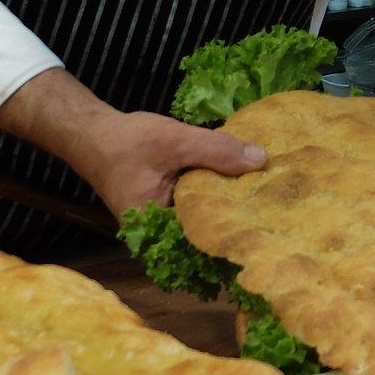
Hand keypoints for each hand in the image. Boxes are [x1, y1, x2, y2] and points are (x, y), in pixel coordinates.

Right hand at [72, 109, 267, 218]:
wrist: (93, 135)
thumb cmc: (128, 142)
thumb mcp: (176, 141)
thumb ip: (217, 151)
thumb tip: (262, 160)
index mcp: (157, 231)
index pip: (207, 239)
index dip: (240, 229)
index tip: (274, 218)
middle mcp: (160, 237)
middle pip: (209, 231)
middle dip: (240, 217)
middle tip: (281, 205)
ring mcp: (164, 224)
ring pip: (206, 218)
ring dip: (230, 204)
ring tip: (270, 196)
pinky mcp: (169, 209)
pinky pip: (199, 207)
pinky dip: (217, 194)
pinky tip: (243, 183)